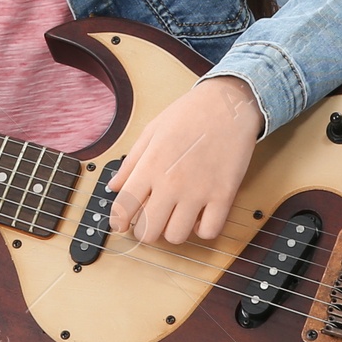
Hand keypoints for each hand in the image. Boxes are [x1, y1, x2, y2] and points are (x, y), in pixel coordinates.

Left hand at [105, 75, 262, 245]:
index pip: (124, 208)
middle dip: (145, 230)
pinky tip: (200, 216)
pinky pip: (209, 232)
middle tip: (150, 219)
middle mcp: (172, 183)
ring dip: (172, 231)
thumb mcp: (151, 131)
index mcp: (150, 166)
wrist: (228, 104)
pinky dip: (202, 229)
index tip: (122, 224)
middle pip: (148, 231)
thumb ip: (131, 162)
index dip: (119, 222)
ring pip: (176, 237)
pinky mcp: (224, 195)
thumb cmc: (188, 114)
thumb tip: (114, 186)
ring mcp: (199, 191)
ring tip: (176, 216)